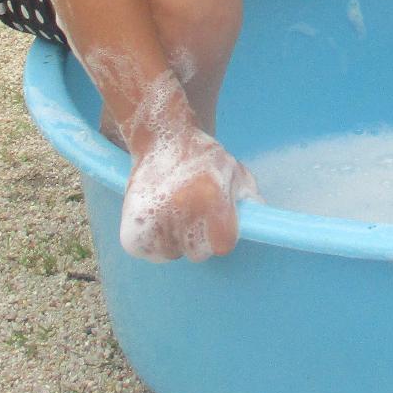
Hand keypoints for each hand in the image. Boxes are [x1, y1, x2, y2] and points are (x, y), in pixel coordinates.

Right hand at [118, 126, 258, 261]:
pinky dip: (154, 244)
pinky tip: (158, 221)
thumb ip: (249, 197)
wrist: (160, 138)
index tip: (217, 225)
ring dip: (176, 241)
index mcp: (209, 196)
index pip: (223, 245)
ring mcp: (152, 221)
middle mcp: (180, 209)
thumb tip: (261, 220)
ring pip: (174, 254)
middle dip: (199, 239)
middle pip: (198, 253)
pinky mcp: (131, 233)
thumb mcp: (232, 169)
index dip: (222, 236)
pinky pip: (151, 254)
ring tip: (172, 213)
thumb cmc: (200, 156)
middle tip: (193, 215)